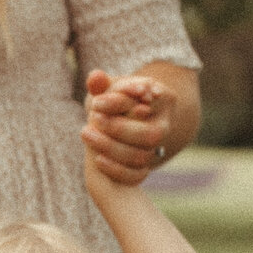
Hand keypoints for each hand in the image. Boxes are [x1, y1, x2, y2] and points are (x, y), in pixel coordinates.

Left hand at [81, 69, 173, 185]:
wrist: (121, 121)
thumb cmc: (116, 99)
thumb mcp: (111, 88)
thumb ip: (102, 84)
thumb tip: (95, 77)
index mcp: (165, 98)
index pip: (149, 101)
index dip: (122, 102)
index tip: (97, 101)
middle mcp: (165, 125)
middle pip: (149, 134)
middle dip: (119, 128)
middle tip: (94, 118)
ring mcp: (157, 148)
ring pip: (142, 155)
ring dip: (112, 147)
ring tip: (87, 134)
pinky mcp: (145, 167)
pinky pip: (136, 175)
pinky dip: (116, 169)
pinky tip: (97, 159)